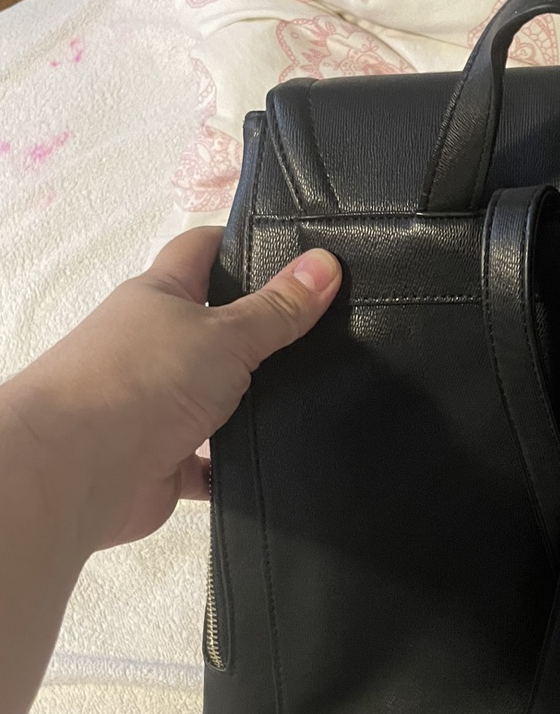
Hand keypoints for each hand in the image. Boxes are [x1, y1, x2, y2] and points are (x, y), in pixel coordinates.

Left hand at [4, 227, 341, 553]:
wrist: (78, 469)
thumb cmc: (144, 378)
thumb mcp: (225, 333)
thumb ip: (278, 307)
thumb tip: (327, 263)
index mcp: (159, 297)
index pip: (202, 252)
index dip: (242, 244)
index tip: (297, 249)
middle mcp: (154, 346)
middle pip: (214, 327)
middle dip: (261, 329)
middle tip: (327, 327)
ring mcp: (157, 404)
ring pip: (217, 396)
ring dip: (254, 401)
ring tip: (321, 394)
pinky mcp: (165, 461)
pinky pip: (211, 461)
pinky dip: (238, 463)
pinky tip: (283, 458)